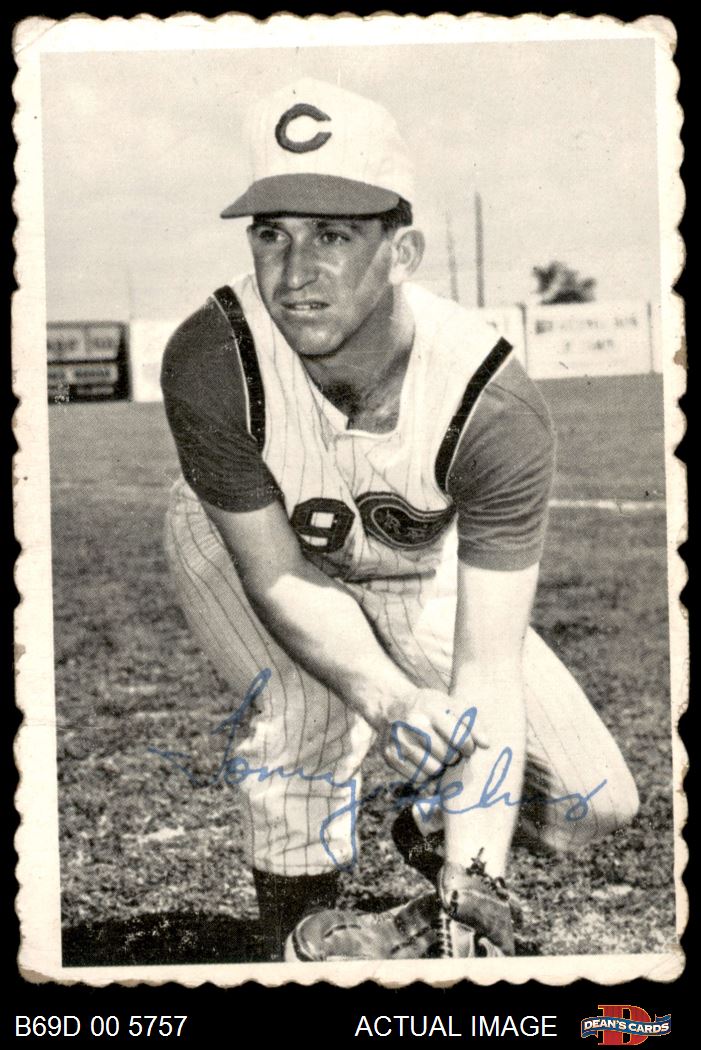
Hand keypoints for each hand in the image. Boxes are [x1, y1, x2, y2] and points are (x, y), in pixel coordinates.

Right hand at [373, 688, 488, 781]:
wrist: (390, 706)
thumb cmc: (430, 707)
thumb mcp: (451, 704)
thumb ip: (473, 722)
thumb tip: (486, 744)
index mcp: (431, 707)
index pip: (459, 737)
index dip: (468, 747)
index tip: (467, 746)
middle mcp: (412, 723)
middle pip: (447, 756)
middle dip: (454, 755)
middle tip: (449, 749)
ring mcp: (399, 740)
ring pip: (433, 769)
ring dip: (440, 765)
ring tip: (436, 753)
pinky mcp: (390, 755)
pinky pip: (418, 777)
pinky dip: (425, 771)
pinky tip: (422, 757)